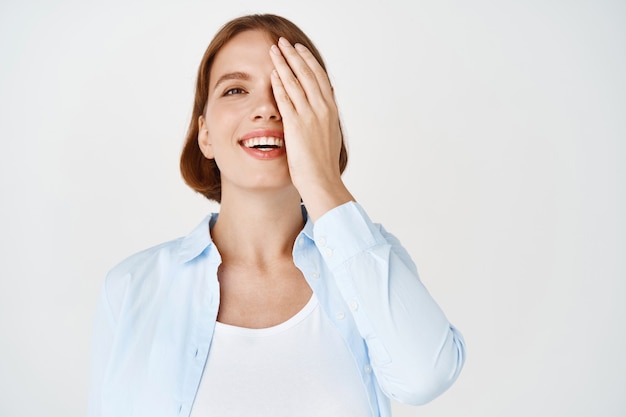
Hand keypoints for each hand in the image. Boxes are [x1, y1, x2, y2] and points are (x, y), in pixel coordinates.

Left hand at [269, 37, 353, 219]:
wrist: (323, 181)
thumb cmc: (324, 165)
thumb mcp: (330, 136)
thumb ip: (325, 117)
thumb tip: (325, 101)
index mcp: (331, 110)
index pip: (319, 77)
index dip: (308, 61)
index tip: (299, 50)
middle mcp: (322, 108)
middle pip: (307, 73)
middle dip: (294, 55)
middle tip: (283, 42)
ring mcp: (310, 115)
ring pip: (295, 81)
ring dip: (283, 62)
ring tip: (274, 49)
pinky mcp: (296, 124)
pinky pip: (286, 98)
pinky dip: (279, 82)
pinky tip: (272, 72)